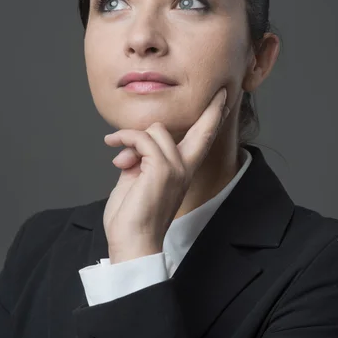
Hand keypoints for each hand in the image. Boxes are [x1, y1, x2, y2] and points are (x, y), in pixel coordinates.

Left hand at [103, 87, 229, 261]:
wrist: (132, 242)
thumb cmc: (131, 217)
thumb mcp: (137, 180)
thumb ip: (140, 160)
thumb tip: (130, 148)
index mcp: (182, 171)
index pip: (203, 140)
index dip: (214, 118)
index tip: (224, 98)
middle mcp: (185, 168)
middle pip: (203, 129)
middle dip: (212, 109)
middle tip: (220, 95)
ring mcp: (176, 168)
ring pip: (155, 130)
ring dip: (132, 138)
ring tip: (120, 158)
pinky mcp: (161, 168)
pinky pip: (141, 139)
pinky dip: (124, 139)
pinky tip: (113, 146)